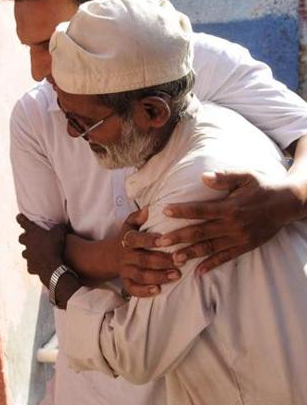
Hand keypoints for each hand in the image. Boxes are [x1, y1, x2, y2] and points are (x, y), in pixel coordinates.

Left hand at [17, 214, 66, 287]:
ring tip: (37, 253)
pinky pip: (31, 265)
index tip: (19, 217)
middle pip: (21, 238)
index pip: (23, 222)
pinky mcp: (30, 266)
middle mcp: (27, 243)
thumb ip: (60, 227)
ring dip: (29, 252)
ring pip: (25, 253)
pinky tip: (42, 265)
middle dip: (24, 237)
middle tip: (31, 238)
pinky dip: (35, 265)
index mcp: (32, 232)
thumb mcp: (60, 232)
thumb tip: (62, 225)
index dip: (20, 218)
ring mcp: (27, 255)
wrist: (51, 266)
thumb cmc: (54, 247)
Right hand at [116, 208, 180, 296]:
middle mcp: (125, 255)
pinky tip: (158, 290)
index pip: (136, 239)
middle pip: (142, 259)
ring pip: (140, 275)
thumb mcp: (130, 223)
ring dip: (159, 276)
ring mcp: (125, 270)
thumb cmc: (129, 236)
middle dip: (162, 261)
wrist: (111, 255)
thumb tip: (150, 208)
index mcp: (127, 239)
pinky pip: (132, 289)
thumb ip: (139, 216)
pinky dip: (144, 291)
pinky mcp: (125, 282)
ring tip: (176, 275)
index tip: (164, 240)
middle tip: (180, 260)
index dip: (149, 240)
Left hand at [158, 171, 296, 274]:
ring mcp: (239, 238)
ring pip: (210, 248)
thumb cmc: (263, 187)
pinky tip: (198, 271)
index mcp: (229, 207)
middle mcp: (232, 225)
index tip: (164, 211)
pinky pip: (226, 258)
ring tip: (173, 259)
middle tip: (159, 242)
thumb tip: (203, 177)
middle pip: (200, 232)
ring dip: (190, 254)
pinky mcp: (245, 247)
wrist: (287, 204)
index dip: (182, 211)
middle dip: (178, 237)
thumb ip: (224, 177)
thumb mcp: (246, 176)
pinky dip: (211, 265)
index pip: (200, 210)